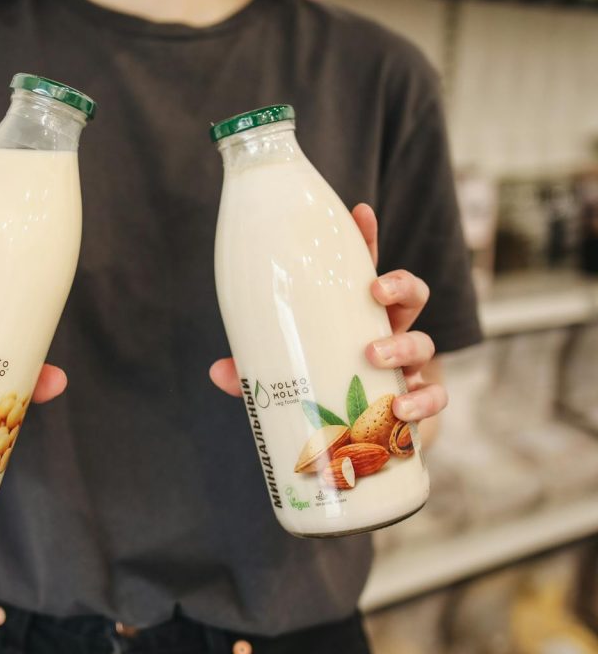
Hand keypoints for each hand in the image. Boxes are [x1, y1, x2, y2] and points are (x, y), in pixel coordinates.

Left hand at [208, 203, 447, 423]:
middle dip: (398, 286)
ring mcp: (409, 367)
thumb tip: (218, 371)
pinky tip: (402, 408)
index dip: (366, 239)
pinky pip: (437, 396)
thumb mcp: (289, 376)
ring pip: (425, 342)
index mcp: (358, 317)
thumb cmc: (324, 393)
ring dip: (403, 346)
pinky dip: (424, 401)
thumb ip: (258, 373)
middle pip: (412, 294)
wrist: (363, 442)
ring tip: (374, 355)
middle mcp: (390, 334)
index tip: (359, 211)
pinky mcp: (420, 401)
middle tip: (374, 293)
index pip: (366, 270)